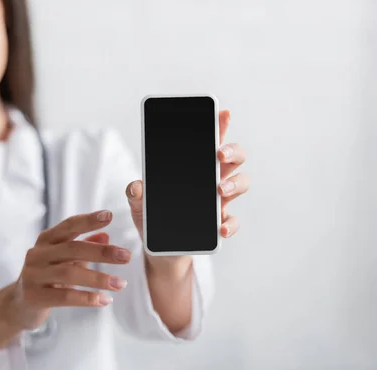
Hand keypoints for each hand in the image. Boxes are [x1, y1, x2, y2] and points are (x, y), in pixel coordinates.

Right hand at [7, 210, 130, 330]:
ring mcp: (33, 275)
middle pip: (72, 248)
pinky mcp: (34, 296)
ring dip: (98, 278)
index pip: (68, 226)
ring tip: (120, 284)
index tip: (109, 216)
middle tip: (126, 256)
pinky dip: (87, 298)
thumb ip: (83, 247)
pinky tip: (104, 300)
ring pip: (69, 273)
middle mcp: (37, 254)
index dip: (88, 220)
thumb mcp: (63, 260)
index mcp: (45, 241)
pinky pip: (64, 296)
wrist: (18, 306)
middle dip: (101, 252)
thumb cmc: (45, 279)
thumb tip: (106, 235)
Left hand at [126, 109, 248, 268]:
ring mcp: (218, 202)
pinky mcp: (218, 225)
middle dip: (231, 151)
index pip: (209, 141)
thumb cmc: (152, 218)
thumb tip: (136, 186)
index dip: (219, 126)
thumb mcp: (138, 204)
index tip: (223, 113)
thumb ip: (136, 194)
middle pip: (233, 158)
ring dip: (234, 183)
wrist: (159, 249)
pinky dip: (230, 224)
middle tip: (218, 154)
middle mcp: (211, 180)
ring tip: (220, 189)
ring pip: (241, 183)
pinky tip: (220, 227)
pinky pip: (232, 221)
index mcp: (193, 168)